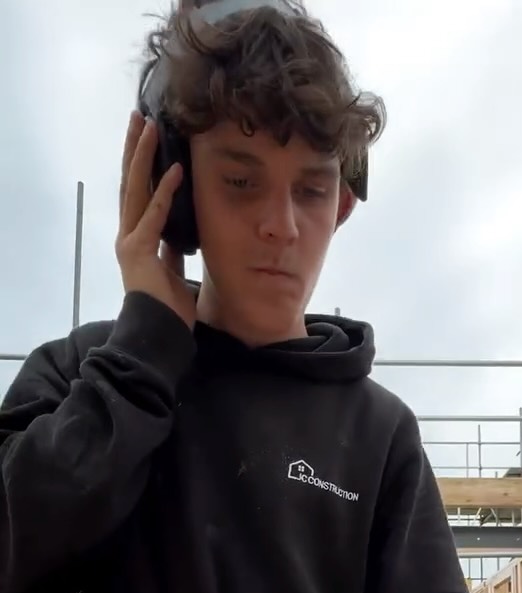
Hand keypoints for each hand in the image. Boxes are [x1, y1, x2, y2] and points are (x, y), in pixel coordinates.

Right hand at [115, 111, 195, 330]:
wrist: (161, 336)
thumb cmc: (169, 310)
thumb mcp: (174, 271)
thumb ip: (174, 251)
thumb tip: (181, 236)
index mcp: (136, 239)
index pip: (138, 193)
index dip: (143, 165)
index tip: (149, 137)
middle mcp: (128, 235)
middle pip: (130, 182)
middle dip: (134, 149)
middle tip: (139, 116)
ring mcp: (129, 242)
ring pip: (134, 189)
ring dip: (142, 157)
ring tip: (149, 126)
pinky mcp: (137, 252)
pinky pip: (154, 216)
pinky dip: (164, 192)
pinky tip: (174, 170)